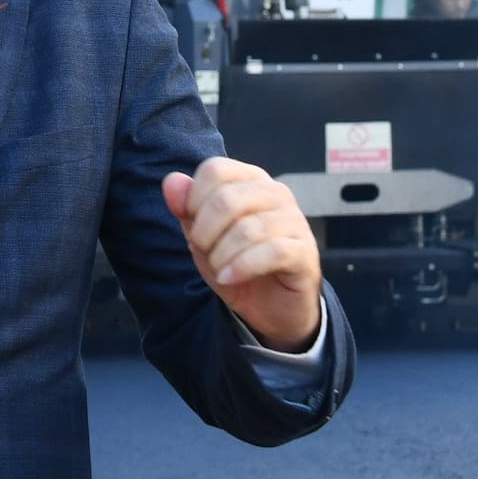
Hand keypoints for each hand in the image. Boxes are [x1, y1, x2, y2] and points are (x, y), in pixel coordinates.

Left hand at [164, 156, 323, 352]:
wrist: (270, 308)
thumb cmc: (235, 264)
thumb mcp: (202, 239)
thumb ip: (185, 209)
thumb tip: (172, 181)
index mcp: (250, 180)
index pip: (215, 169)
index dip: (193, 201)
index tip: (193, 228)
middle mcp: (276, 193)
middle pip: (227, 198)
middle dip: (204, 232)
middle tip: (203, 251)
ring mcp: (295, 221)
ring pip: (247, 229)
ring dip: (221, 255)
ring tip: (218, 269)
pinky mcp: (305, 252)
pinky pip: (272, 252)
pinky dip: (241, 268)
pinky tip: (229, 279)